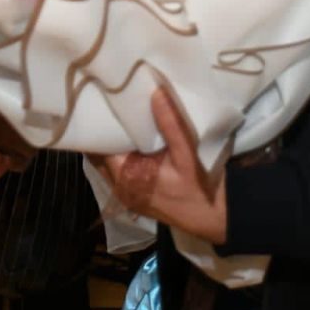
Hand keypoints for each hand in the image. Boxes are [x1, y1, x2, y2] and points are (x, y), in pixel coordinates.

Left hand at [90, 87, 226, 244]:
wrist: (212, 219)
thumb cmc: (196, 187)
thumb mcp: (186, 153)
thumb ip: (170, 123)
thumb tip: (156, 91)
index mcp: (125, 175)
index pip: (97, 146)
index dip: (97, 125)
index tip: (99, 102)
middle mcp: (119, 186)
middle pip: (98, 155)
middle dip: (101, 132)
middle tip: (107, 104)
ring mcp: (125, 194)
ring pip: (106, 164)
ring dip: (110, 145)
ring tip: (116, 117)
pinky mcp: (133, 196)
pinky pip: (116, 172)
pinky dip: (119, 157)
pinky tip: (129, 140)